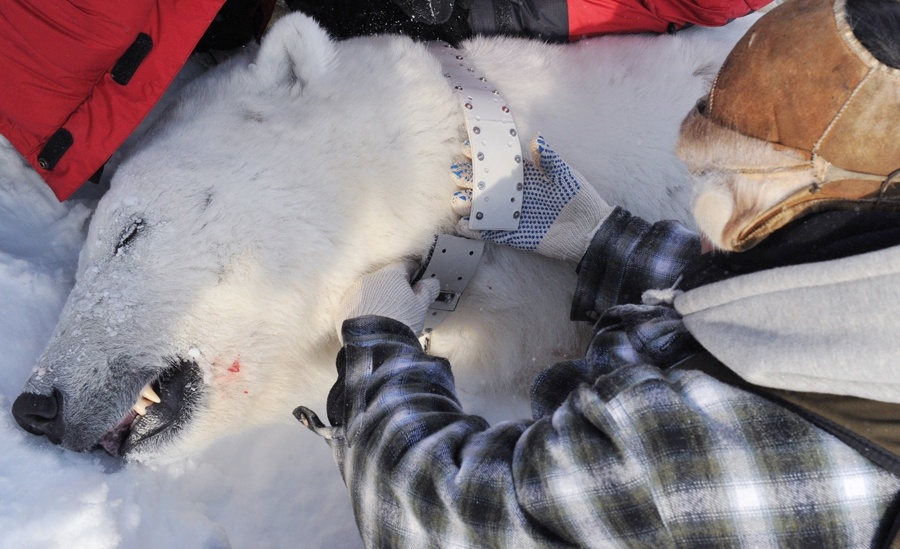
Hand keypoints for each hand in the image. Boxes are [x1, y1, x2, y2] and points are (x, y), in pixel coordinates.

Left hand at [337, 263, 440, 337]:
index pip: (405, 265)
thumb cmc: (400, 323)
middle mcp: (369, 279)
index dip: (415, 273)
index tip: (418, 281)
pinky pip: (356, 305)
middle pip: (385, 278)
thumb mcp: (421, 306)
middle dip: (394, 288)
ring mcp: (353, 293)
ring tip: (388, 316)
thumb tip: (432, 283)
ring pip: (369, 291)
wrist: (375, 347)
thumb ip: (427, 290)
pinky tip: (373, 323)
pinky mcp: (342, 309)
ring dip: (378, 299)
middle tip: (404, 303)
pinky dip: (364, 311)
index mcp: (390, 274)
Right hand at [450, 134, 612, 261]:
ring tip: (459, 202)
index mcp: (525, 177)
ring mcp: (512, 216)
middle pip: (484, 185)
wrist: (589, 231)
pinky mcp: (513, 236)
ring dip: (468, 205)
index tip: (468, 148)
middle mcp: (514, 195)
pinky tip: (463, 226)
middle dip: (469, 179)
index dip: (482, 155)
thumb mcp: (566, 175)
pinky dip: (476, 230)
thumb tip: (536, 139)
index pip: (498, 163)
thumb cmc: (580, 199)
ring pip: (483, 209)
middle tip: (459, 176)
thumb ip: (550, 159)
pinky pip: (491, 233)